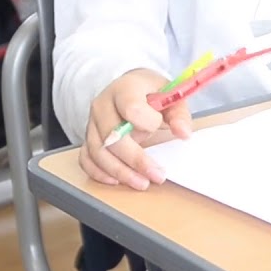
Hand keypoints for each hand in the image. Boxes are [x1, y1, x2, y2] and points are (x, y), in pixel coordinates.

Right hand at [81, 69, 192, 190]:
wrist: (130, 87)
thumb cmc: (151, 93)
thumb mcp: (170, 95)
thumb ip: (179, 114)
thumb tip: (184, 133)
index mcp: (125, 88)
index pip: (131, 108)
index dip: (147, 123)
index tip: (159, 127)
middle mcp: (103, 104)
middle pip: (112, 136)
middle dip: (136, 160)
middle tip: (157, 175)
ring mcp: (92, 122)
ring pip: (98, 151)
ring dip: (120, 171)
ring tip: (142, 183)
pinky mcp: (89, 137)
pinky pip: (86, 158)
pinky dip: (98, 172)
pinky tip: (116, 181)